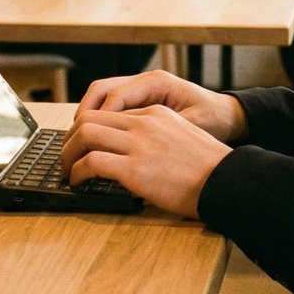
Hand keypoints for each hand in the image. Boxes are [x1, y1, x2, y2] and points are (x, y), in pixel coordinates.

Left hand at [61, 106, 231, 217]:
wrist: (226, 180)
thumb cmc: (210, 169)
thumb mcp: (183, 138)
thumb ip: (158, 137)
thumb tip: (137, 153)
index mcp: (156, 113)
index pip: (111, 113)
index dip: (91, 128)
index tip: (83, 143)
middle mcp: (144, 122)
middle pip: (90, 117)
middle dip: (71, 137)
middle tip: (66, 155)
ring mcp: (138, 144)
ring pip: (85, 134)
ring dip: (68, 152)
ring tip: (66, 168)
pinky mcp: (134, 168)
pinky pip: (91, 162)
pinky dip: (77, 171)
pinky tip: (77, 181)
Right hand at [75, 69, 247, 143]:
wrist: (228, 117)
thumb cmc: (214, 121)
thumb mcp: (192, 127)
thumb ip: (163, 133)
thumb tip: (133, 146)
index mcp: (157, 83)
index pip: (116, 96)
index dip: (98, 118)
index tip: (87, 141)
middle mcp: (146, 82)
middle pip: (101, 91)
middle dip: (84, 115)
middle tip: (73, 141)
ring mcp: (142, 89)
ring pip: (102, 96)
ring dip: (88, 117)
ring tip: (78, 141)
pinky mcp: (141, 100)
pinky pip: (112, 105)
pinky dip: (99, 119)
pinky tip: (95, 140)